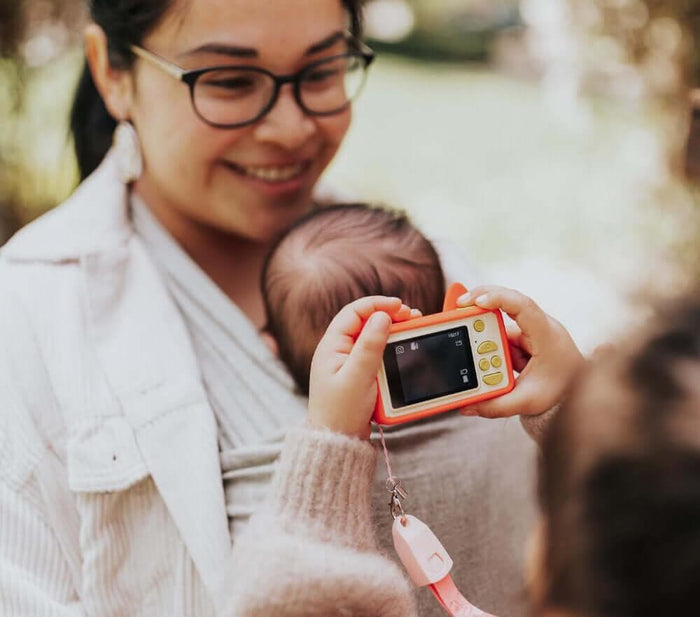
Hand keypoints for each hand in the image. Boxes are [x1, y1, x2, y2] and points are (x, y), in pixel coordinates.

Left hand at [308, 296, 420, 439]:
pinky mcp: (359, 374)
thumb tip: (382, 316)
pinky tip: (405, 350)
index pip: (354, 312)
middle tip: (413, 317)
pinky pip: (377, 354)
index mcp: (332, 346)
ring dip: (394, 332)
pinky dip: (392, 349)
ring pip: (374, 337)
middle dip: (390, 316)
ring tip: (414, 330)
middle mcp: (339, 350)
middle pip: (366, 322)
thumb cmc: (340, 412)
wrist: (337, 442)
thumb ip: (369, 345)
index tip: (400, 306)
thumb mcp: (357, 376)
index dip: (377, 305)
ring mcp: (349, 362)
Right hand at [458, 286, 583, 418]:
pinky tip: (508, 369)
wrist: (581, 394)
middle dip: (481, 312)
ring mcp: (534, 331)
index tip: (474, 301)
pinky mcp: (527, 338)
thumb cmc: (562, 394)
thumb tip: (468, 406)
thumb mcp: (527, 401)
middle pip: (507, 306)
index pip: (522, 306)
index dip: (497, 298)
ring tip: (504, 368)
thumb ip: (496, 405)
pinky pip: (505, 338)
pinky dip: (498, 351)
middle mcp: (541, 326)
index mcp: (547, 335)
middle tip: (459, 313)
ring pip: (502, 326)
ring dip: (492, 344)